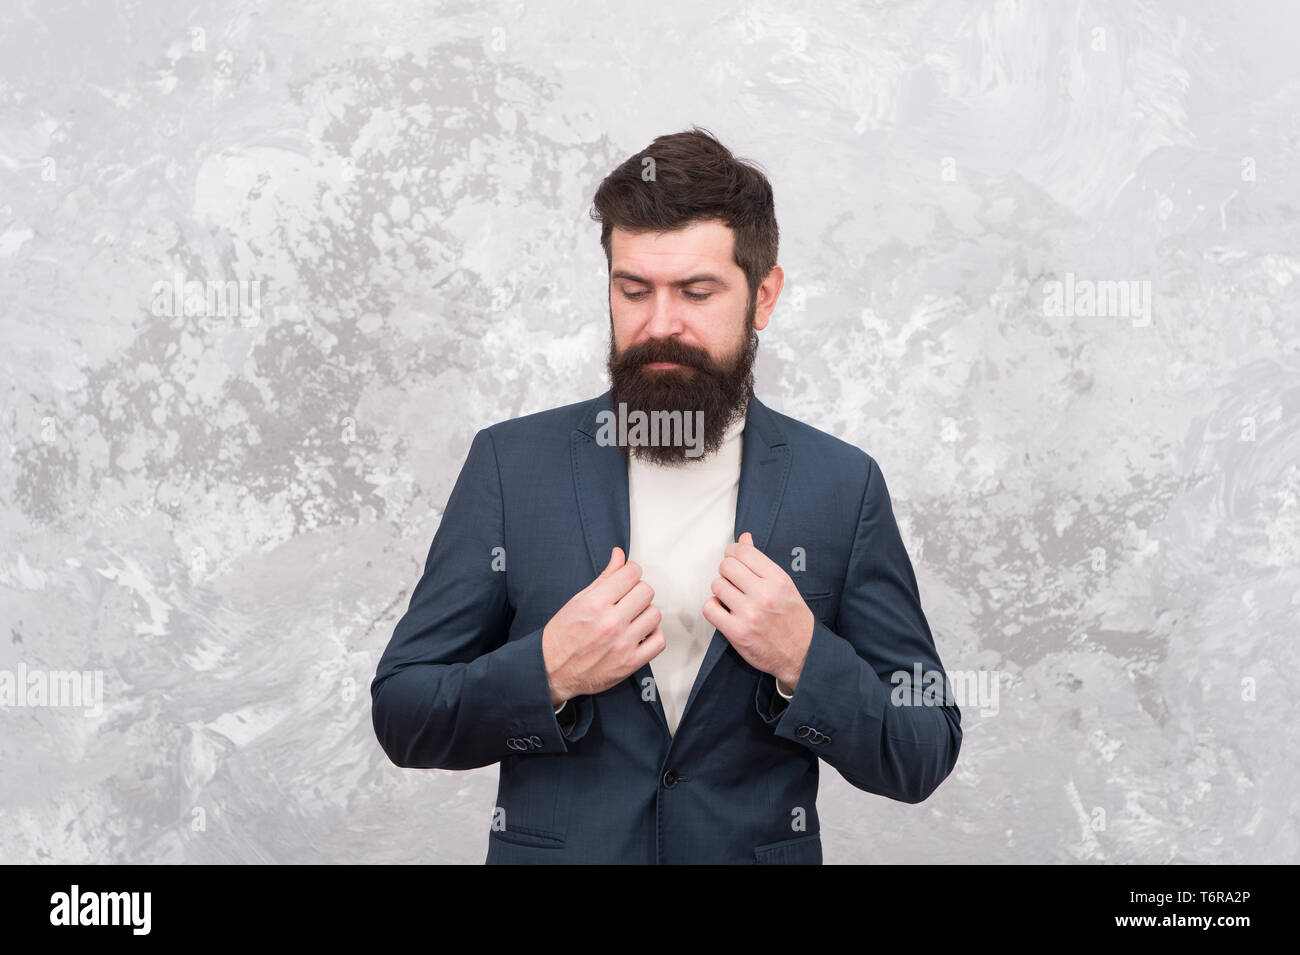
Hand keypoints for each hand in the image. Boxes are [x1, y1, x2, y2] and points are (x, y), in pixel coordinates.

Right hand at [542, 547, 664, 705]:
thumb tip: (619, 555)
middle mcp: (610, 623)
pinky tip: (640, 633)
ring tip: (632, 617)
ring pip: (654, 614)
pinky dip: (653, 635)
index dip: (631, 571)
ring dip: (645, 613)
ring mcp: (622, 644)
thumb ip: (603, 578)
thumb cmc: (561, 637)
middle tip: (627, 598)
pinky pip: (658, 641)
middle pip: (646, 591)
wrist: (551, 672)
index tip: (627, 577)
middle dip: (637, 591)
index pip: (631, 574)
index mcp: (595, 604)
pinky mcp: (630, 663)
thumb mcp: (577, 601)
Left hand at [702, 532, 813, 691]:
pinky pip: (710, 608)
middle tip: (734, 581)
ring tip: (732, 597)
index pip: (742, 551)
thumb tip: (744, 538)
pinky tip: (724, 611)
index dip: (733, 552)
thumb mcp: (784, 585)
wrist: (803, 655)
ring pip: (716, 585)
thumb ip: (761, 562)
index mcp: (778, 579)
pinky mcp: (737, 632)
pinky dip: (713, 608)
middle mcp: (764, 594)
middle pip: (726, 566)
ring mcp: (749, 614)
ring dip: (721, 590)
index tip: (734, 559)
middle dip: (727, 571)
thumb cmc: (794, 620)